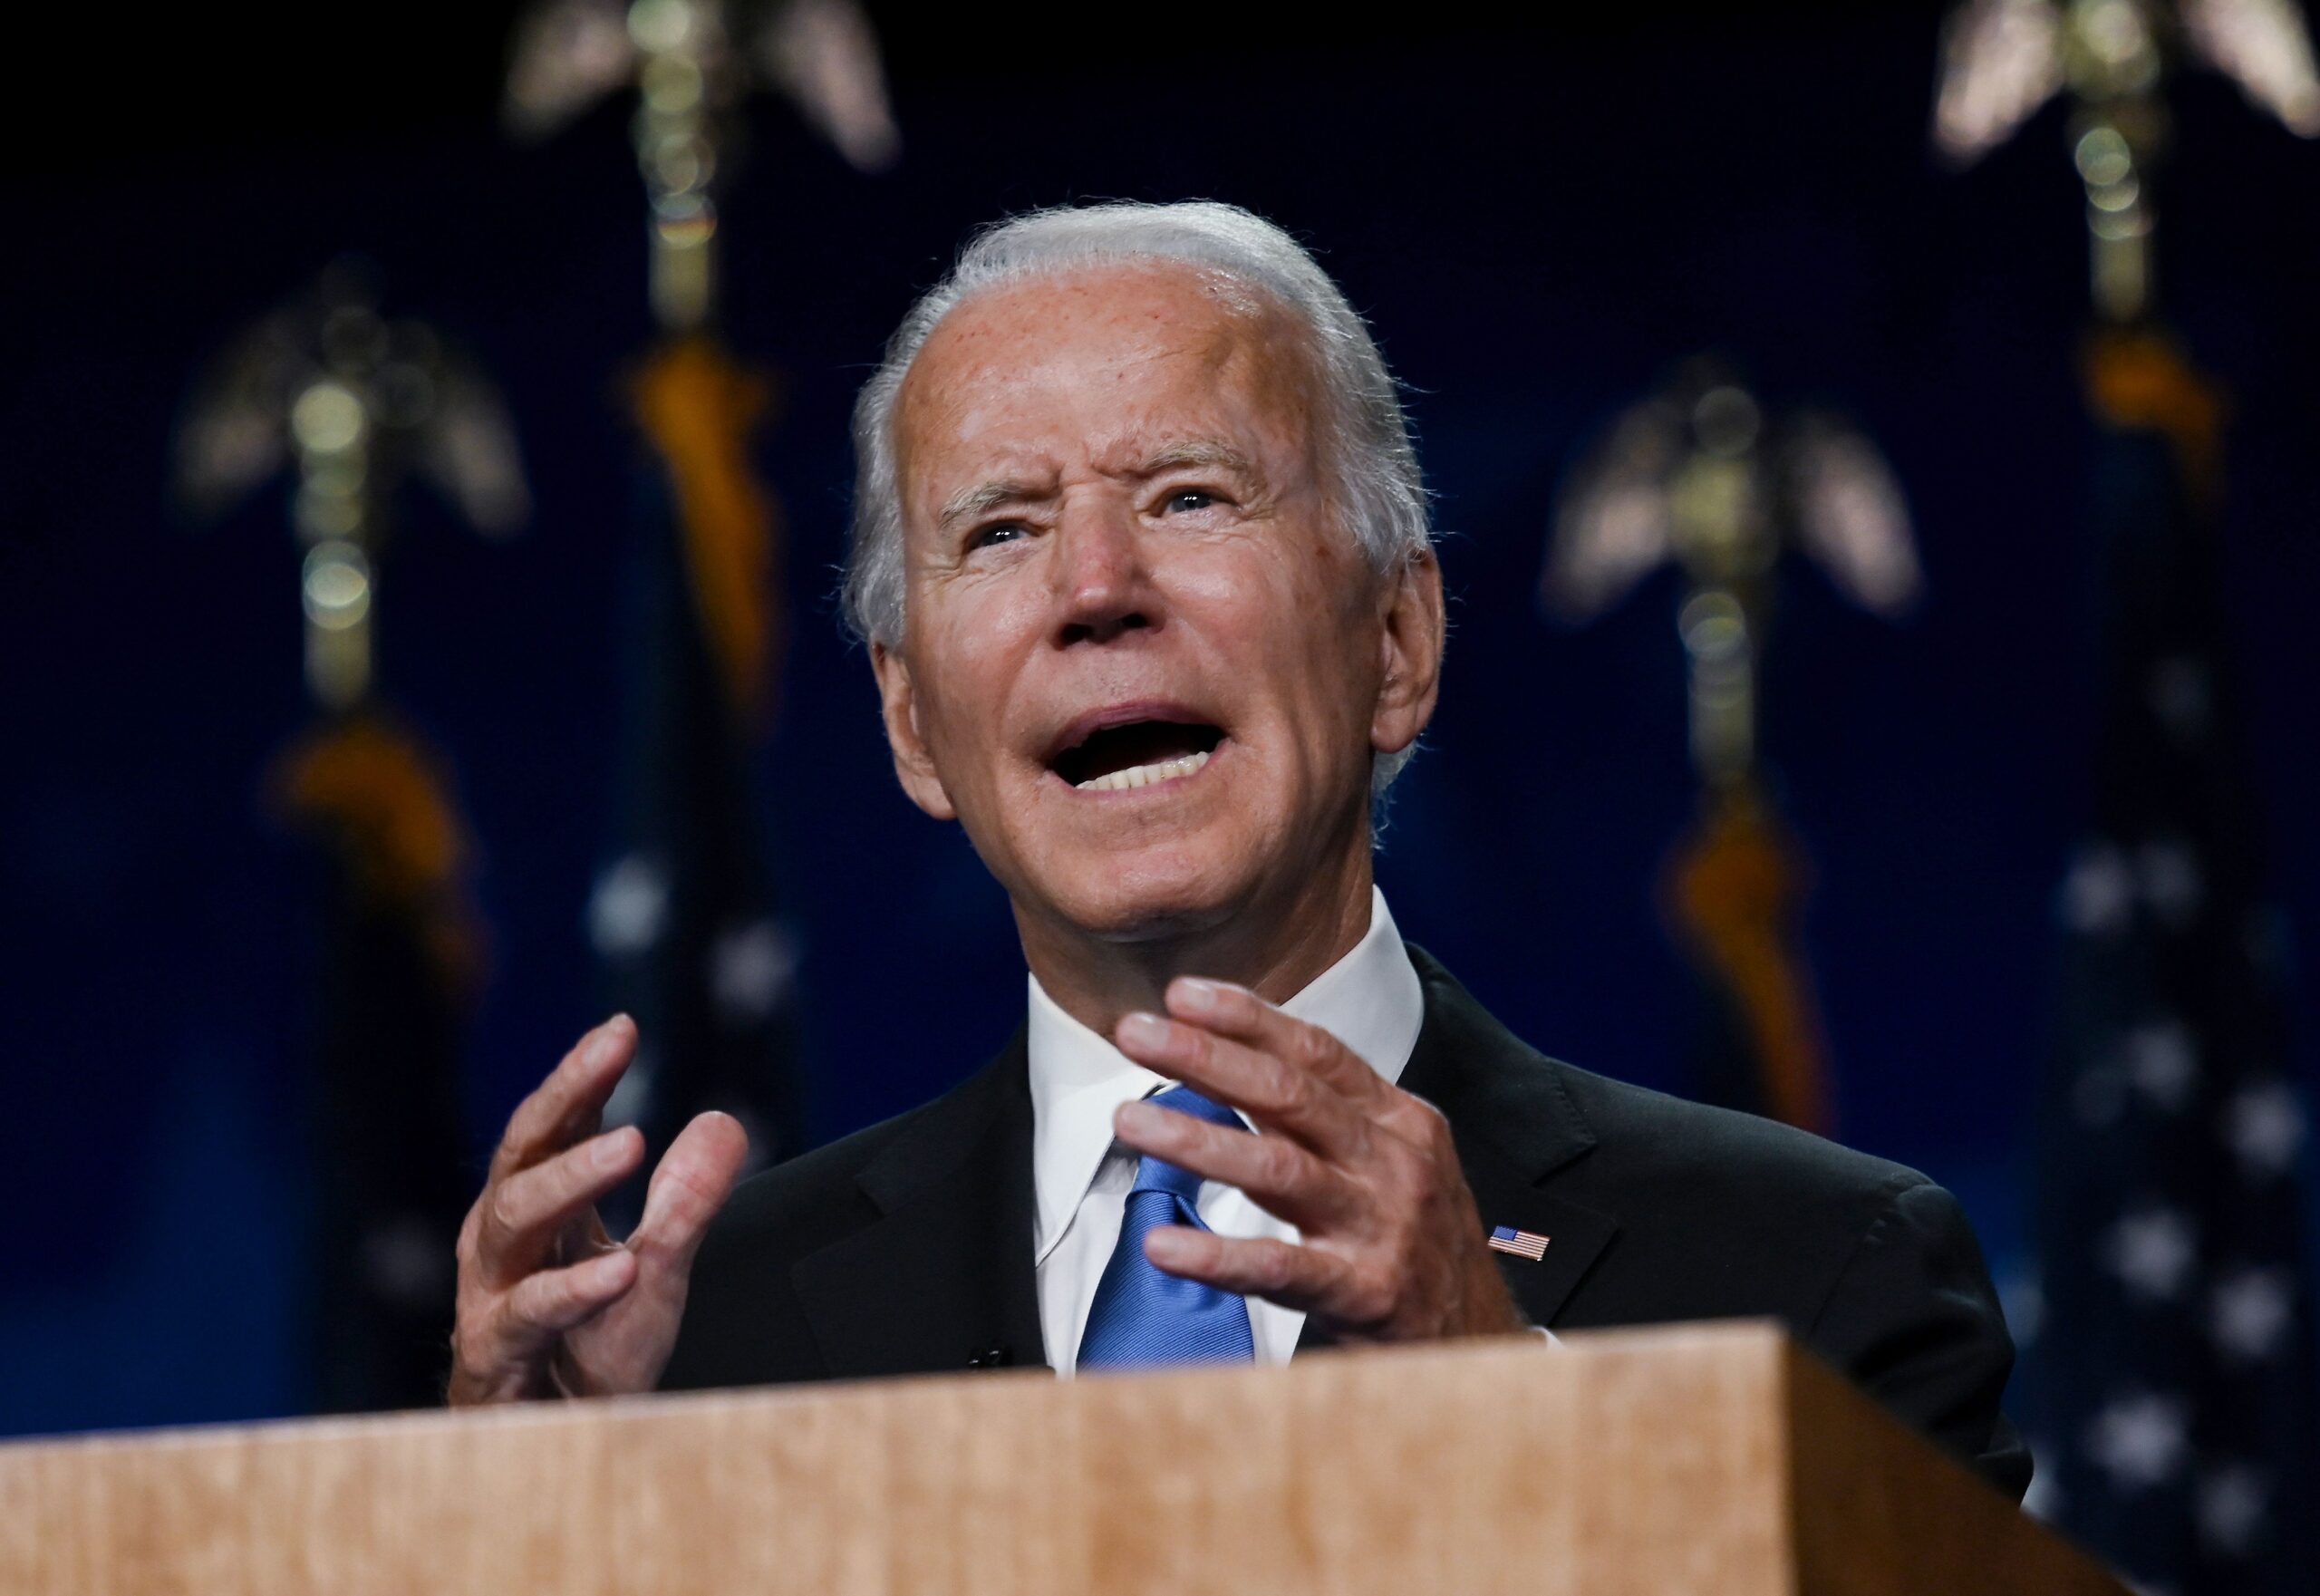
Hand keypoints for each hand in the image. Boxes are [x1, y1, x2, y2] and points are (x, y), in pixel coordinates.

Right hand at [448, 1015, 748, 1404]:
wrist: (561, 1460)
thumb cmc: (591, 1359)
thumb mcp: (657, 1272)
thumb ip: (687, 1202)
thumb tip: (721, 1120)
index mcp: (534, 1216)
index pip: (552, 1129)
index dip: (581, 1076)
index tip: (621, 1027)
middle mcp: (500, 1249)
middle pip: (520, 1155)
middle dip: (564, 1098)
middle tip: (613, 1052)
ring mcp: (489, 1301)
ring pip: (511, 1223)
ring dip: (569, 1179)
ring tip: (627, 1143)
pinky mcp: (494, 1362)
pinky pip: (525, 1317)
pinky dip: (572, 1290)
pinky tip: (619, 1269)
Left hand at [1110, 978, 1528, 1343]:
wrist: (1479, 1344)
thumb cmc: (1415, 1244)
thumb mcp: (1387, 1163)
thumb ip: (1319, 1117)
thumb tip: (1227, 1059)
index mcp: (1399, 1120)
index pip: (1316, 1051)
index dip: (1247, 1018)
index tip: (1181, 994)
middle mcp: (1394, 1163)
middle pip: (1289, 1094)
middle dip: (1205, 1056)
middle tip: (1135, 1033)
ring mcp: (1383, 1227)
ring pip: (1277, 1168)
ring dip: (1196, 1140)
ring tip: (1130, 1121)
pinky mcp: (1364, 1292)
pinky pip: (1280, 1268)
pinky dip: (1217, 1255)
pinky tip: (1163, 1245)